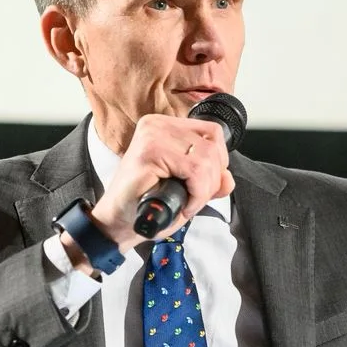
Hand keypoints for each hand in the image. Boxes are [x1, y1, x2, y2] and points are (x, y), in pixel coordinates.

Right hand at [91, 113, 234, 249]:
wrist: (118, 222)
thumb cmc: (147, 203)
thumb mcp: (187, 189)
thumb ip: (210, 181)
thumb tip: (228, 179)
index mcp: (166, 126)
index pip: (212, 132)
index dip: (218, 162)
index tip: (204, 185)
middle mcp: (158, 124)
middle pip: (212, 146)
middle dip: (212, 181)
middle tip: (194, 200)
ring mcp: (152, 135)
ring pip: (206, 160)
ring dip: (204, 191)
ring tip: (187, 203)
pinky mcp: (149, 152)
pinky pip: (194, 171)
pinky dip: (197, 194)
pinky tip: (184, 206)